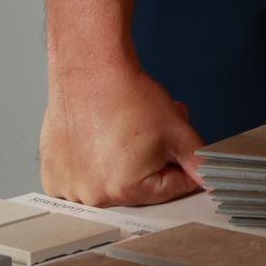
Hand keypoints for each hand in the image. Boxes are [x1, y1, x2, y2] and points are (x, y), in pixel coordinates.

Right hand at [39, 62, 202, 205]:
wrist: (90, 70)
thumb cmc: (126, 96)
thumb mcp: (178, 131)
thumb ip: (201, 162)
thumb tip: (212, 181)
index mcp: (127, 189)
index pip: (172, 189)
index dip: (182, 164)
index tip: (176, 148)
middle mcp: (94, 195)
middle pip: (142, 188)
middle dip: (154, 163)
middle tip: (151, 135)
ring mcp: (69, 186)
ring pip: (113, 182)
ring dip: (124, 163)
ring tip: (125, 133)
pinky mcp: (52, 175)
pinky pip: (84, 179)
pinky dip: (95, 164)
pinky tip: (100, 139)